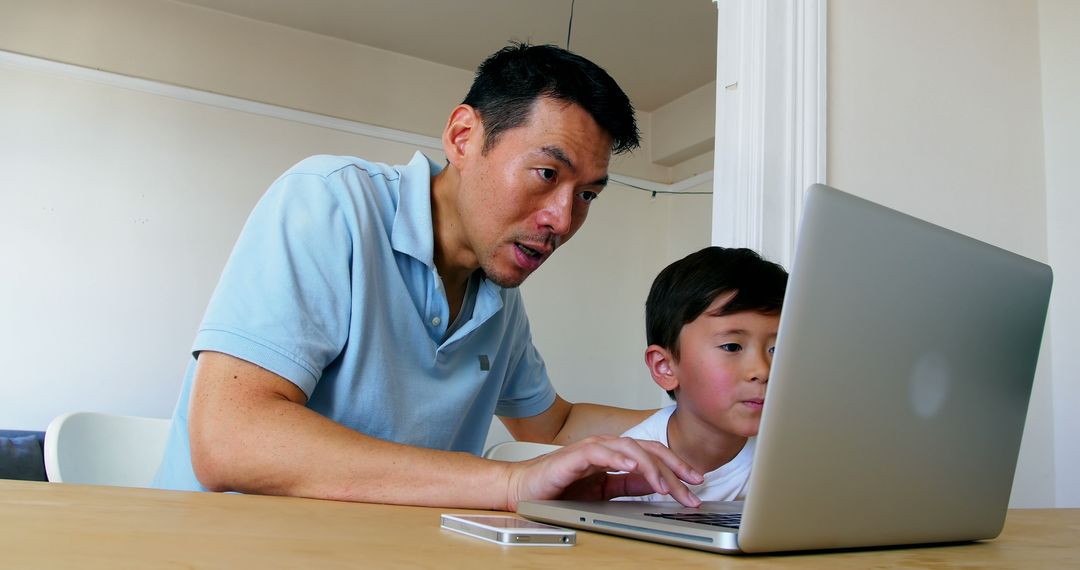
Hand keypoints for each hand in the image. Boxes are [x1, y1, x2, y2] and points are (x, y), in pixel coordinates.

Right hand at [502, 436, 703, 510]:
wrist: (523, 489)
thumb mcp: (603, 491)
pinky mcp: (574, 456)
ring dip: (651, 466)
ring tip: (666, 484)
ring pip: (630, 449)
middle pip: (648, 450)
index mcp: (615, 455)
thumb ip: (627, 485)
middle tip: (692, 485)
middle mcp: (607, 448)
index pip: (653, 456)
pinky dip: (619, 458)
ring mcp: (591, 449)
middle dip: (673, 467)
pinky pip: (601, 453)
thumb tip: (654, 485)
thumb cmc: (558, 489)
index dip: (676, 467)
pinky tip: (633, 466)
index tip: (695, 483)